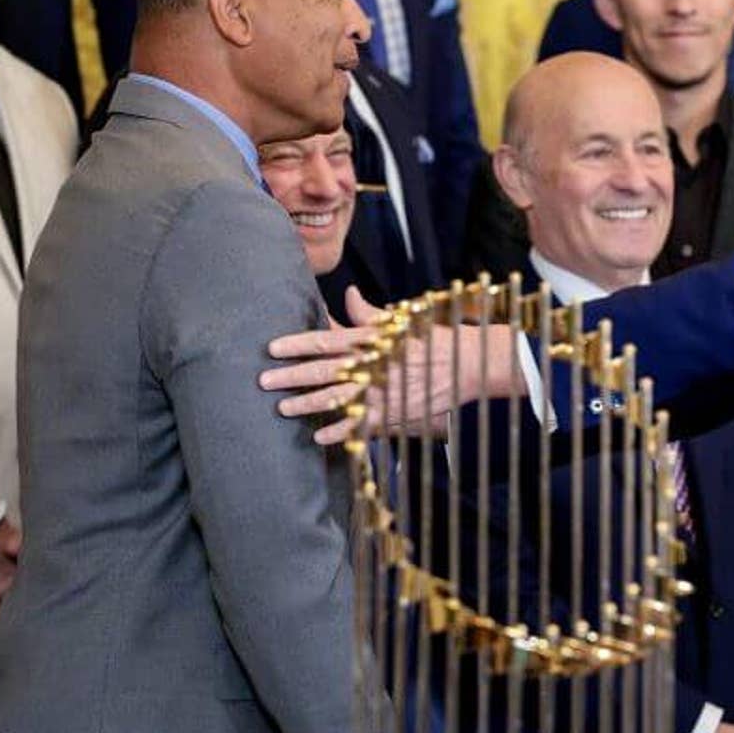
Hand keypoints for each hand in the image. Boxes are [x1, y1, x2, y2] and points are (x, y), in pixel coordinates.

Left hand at [260, 287, 517, 445]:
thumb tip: (347, 295)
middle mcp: (373, 364)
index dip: (297, 344)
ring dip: (308, 404)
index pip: (326, 340)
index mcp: (371, 339)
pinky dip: (340, 433)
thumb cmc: (432, 338)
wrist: (469, 362)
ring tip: (283, 408)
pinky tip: (319, 437)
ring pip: (337, 399)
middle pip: (324, 371)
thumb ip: (369, 314)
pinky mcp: (395, 413)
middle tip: (264, 380)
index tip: (272, 347)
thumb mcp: (401, 321)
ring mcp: (383, 391)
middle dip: (292, 376)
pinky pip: (362, 426)